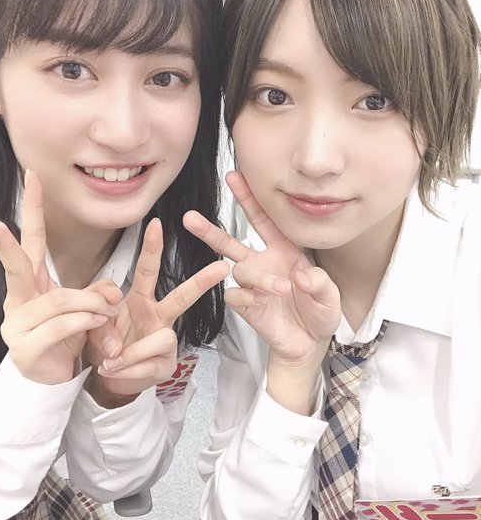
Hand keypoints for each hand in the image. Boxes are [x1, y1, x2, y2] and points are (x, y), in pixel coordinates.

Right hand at [0, 170, 121, 384]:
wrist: (55, 379)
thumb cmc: (69, 336)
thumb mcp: (86, 309)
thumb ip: (99, 293)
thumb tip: (114, 290)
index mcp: (32, 284)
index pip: (32, 241)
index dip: (34, 210)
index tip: (31, 177)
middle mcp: (18, 300)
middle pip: (16, 265)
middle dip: (5, 241)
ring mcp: (17, 325)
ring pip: (59, 299)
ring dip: (90, 303)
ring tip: (108, 311)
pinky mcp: (25, 348)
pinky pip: (61, 325)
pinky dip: (85, 322)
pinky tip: (98, 324)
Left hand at [90, 217, 228, 400]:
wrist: (107, 379)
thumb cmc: (105, 343)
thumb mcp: (92, 323)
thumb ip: (98, 319)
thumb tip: (116, 339)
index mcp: (140, 299)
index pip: (147, 271)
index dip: (152, 248)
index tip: (156, 224)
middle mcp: (158, 316)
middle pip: (182, 296)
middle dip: (201, 281)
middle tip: (222, 267)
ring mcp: (166, 340)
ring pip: (162, 338)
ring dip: (132, 353)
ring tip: (109, 362)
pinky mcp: (167, 365)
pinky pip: (150, 364)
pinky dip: (126, 371)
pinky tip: (114, 372)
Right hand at [183, 171, 340, 365]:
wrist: (309, 344)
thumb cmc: (319, 313)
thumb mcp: (330, 296)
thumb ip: (320, 283)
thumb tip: (300, 276)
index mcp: (284, 250)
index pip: (263, 220)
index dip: (248, 198)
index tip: (234, 176)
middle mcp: (263, 263)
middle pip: (230, 241)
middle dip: (209, 229)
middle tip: (190, 218)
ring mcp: (252, 285)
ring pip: (239, 270)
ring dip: (260, 277)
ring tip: (280, 288)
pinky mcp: (246, 306)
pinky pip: (235, 295)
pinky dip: (247, 297)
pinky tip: (260, 302)